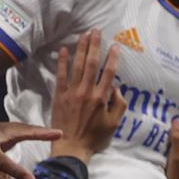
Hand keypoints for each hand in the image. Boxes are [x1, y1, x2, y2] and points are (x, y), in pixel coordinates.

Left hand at [50, 30, 126, 162]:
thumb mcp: (113, 124)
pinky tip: (63, 49)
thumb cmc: (94, 138)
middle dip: (95, 45)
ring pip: (78, 65)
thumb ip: (119, 105)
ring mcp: (72, 92)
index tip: (115, 45)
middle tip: (96, 31)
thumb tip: (117, 88)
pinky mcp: (59, 95)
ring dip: (81, 48)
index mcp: (101, 98)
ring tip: (84, 35)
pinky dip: (62, 61)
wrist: (71, 147)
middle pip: (92, 64)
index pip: (108, 73)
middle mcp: (87, 91)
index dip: (112, 57)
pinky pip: (61, 74)